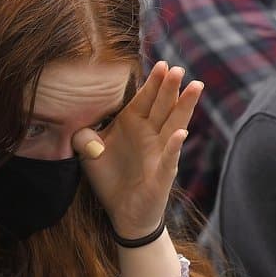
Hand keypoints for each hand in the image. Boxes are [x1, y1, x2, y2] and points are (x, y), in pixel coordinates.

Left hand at [72, 61, 202, 238]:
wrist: (122, 212)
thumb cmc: (110, 177)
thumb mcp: (89, 155)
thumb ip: (83, 138)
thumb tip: (81, 131)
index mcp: (133, 124)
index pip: (144, 99)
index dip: (152, 83)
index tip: (160, 64)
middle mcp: (150, 134)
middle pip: (162, 106)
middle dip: (169, 87)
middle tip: (177, 68)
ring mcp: (160, 152)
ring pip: (175, 124)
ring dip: (184, 107)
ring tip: (194, 87)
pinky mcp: (162, 173)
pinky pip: (169, 157)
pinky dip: (173, 146)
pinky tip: (180, 133)